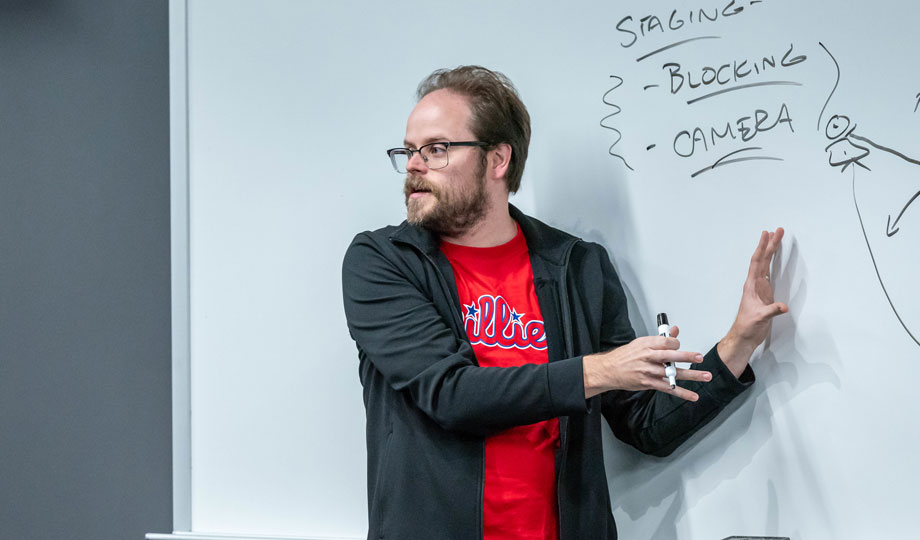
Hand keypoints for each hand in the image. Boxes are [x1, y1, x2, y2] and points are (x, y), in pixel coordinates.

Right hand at [583, 325, 711, 400]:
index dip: (676, 343)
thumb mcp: (641, 342)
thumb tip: (675, 330)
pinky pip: (668, 388)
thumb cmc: (625, 356)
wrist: (609, 370)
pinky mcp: (649, 383)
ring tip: (706, 376)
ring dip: (691, 375)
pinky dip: (682, 393)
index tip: (679, 345)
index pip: (666, 342)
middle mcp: (648, 357)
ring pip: (672, 373)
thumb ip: (660, 339)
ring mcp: (649, 371)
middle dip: (687, 356)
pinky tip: (693, 395)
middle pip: (670, 356)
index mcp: (646, 345)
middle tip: (700, 357)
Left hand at [719, 228, 788, 375]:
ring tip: (776, 239)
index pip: (758, 262)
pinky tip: (774, 259)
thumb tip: (783, 306)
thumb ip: (772, 311)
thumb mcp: (760, 318)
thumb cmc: (748, 326)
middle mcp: (755, 283)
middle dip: (770, 244)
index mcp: (752, 285)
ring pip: (766, 265)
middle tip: (778, 230)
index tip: (767, 234)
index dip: (763, 247)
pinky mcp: (764, 294)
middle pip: (763, 259)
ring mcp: (760, 288)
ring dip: (771, 252)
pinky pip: (769, 274)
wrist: (744, 336)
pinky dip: (773, 264)